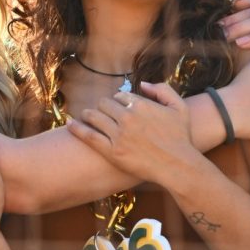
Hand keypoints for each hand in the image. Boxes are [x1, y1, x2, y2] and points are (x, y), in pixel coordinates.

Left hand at [66, 81, 196, 184]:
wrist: (178, 165)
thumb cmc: (181, 137)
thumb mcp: (180, 107)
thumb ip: (163, 90)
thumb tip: (143, 84)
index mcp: (141, 104)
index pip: (120, 96)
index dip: (119, 101)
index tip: (118, 106)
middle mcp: (128, 117)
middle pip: (105, 104)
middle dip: (103, 107)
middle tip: (101, 112)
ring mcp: (119, 135)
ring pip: (94, 116)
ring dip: (88, 114)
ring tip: (86, 116)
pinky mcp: (112, 151)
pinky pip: (89, 136)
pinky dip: (76, 128)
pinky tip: (69, 123)